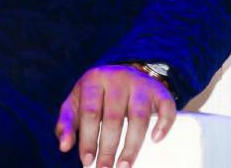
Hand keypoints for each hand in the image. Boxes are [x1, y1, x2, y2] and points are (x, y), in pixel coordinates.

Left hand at [56, 65, 176, 167]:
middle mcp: (118, 78)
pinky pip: (166, 107)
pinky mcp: (159, 91)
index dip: (88, 139)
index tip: (87, 161)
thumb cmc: (95, 95)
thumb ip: (67, 123)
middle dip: (108, 147)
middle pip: (114, 118)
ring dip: (132, 145)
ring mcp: (140, 83)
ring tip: (124, 165)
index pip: (90, 113)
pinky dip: (164, 124)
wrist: (124, 71)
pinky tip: (156, 140)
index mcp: (94, 79)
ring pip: (139, 117)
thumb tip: (64, 147)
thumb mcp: (76, 102)